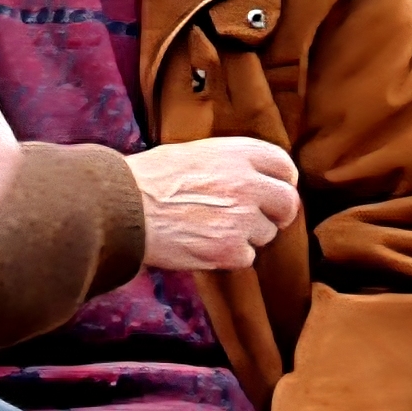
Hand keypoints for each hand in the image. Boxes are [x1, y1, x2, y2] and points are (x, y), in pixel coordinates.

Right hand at [131, 136, 300, 268]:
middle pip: (288, 203)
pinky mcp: (231, 249)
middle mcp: (248, 183)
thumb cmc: (149, 180)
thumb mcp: (195, 154)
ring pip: (266, 234)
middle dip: (277, 214)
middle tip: (259, 220)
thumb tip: (253, 181)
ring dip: (245, 237)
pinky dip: (228, 257)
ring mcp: (242, 218)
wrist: (123, 207)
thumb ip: (231, 165)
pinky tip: (202, 245)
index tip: (273, 192)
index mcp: (240, 153)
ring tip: (209, 230)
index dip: (282, 182)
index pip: (284, 167)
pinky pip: (247, 257)